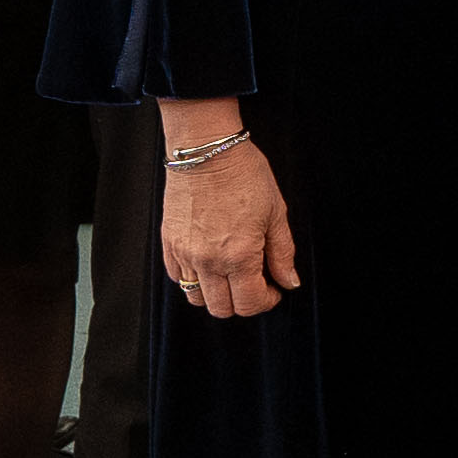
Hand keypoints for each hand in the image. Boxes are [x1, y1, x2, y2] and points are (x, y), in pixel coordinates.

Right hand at [165, 129, 299, 319]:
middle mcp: (208, 260)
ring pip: (197, 299)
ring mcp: (184, 253)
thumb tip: (289, 282)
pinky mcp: (169, 243)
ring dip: (216, 294)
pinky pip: (178, 278)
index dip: (267, 301)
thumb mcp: (275, 213)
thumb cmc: (244, 174)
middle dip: (243, 301)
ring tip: (230, 273)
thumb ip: (282, 253)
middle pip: (222, 309)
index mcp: (239, 255)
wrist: (206, 148)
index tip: (273, 288)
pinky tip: (209, 262)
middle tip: (254, 281)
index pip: (250, 304)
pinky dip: (193, 279)